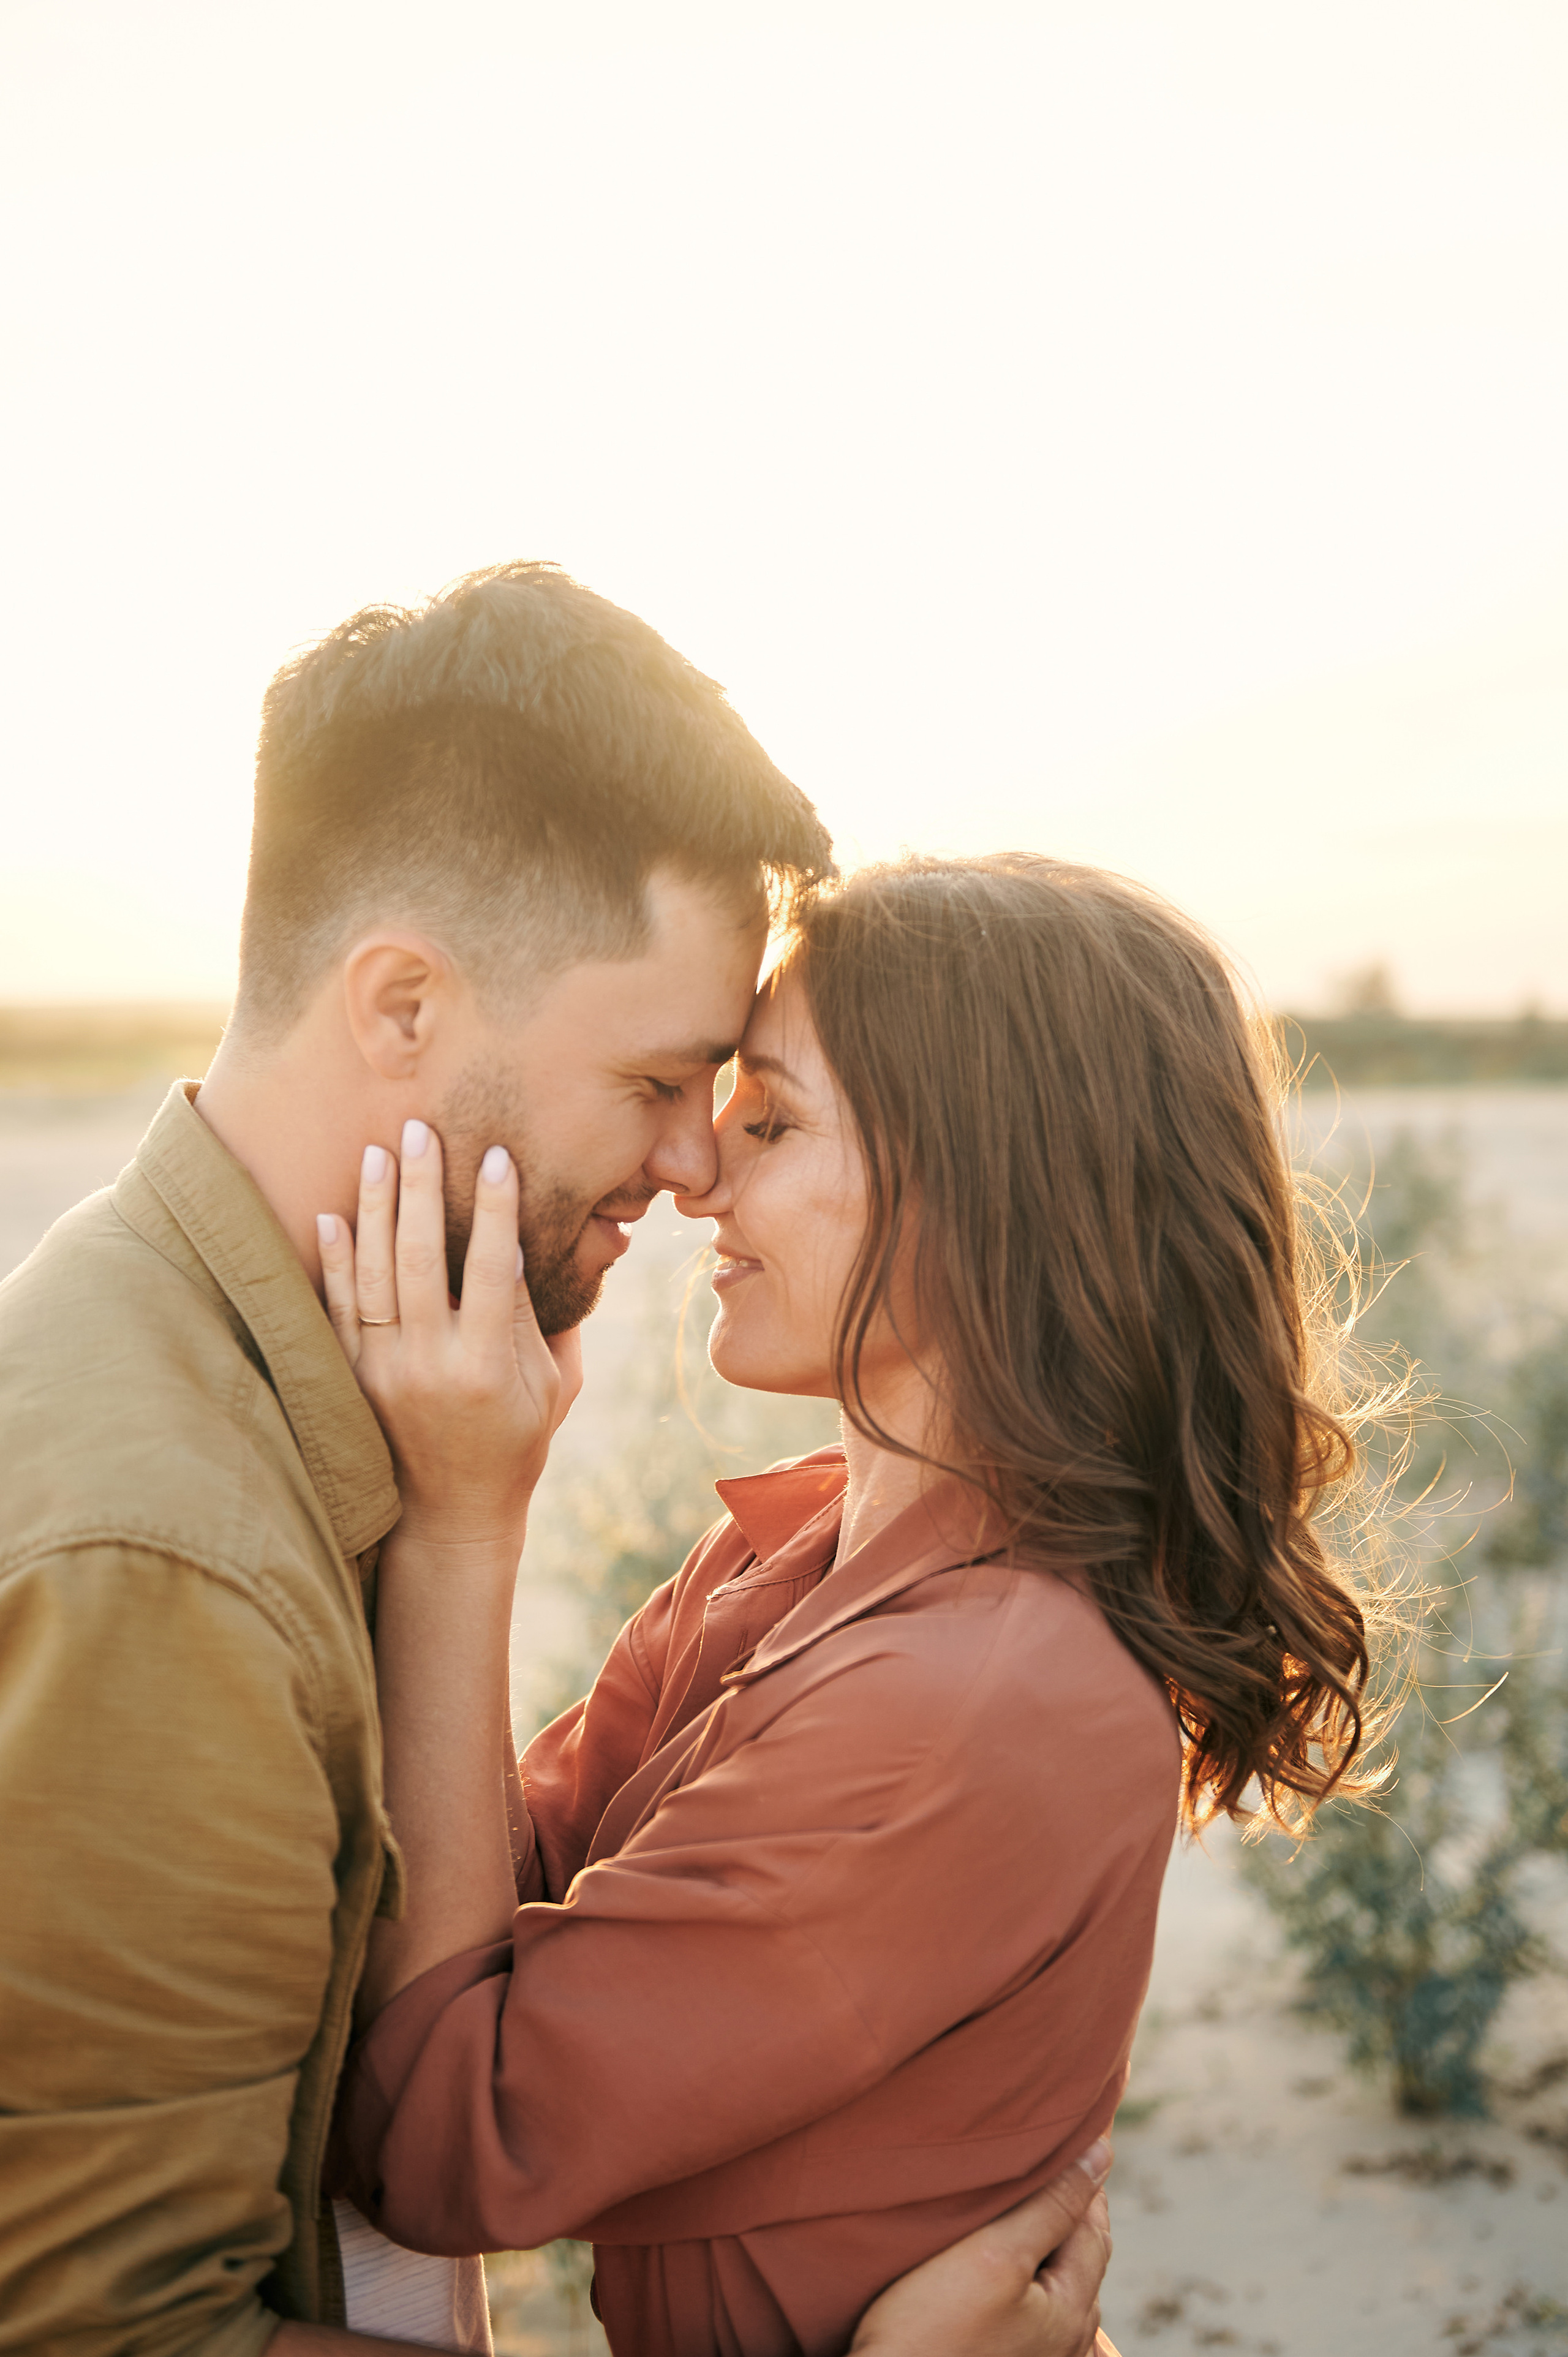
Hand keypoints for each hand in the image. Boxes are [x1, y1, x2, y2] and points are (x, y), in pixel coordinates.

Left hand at [317, 1121, 581, 1548]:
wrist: (452, 1514)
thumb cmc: (517, 1444)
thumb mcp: (552, 1387)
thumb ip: (542, 1318)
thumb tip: (536, 1243)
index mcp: (489, 1367)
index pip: (494, 1269)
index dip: (496, 1209)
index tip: (496, 1155)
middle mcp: (430, 1366)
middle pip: (421, 1259)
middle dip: (421, 1188)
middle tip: (419, 1130)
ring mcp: (383, 1373)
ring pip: (373, 1274)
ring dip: (376, 1208)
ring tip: (379, 1152)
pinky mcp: (352, 1379)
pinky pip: (337, 1309)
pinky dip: (334, 1260)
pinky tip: (332, 1214)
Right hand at [850, 2142, 1116, 2356]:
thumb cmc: (931, 2332)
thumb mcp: (994, 2255)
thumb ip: (1050, 2206)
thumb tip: (1100, 2156)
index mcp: (1072, 2308)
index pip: (1092, 2222)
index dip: (1083, 2172)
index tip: (1071, 2127)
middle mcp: (1066, 2338)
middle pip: (1080, 2252)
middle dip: (1070, 2202)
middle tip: (1049, 2151)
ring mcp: (1038, 2354)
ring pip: (1056, 2277)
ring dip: (1047, 2234)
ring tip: (1024, 2194)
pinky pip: (1033, 2301)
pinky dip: (1029, 2265)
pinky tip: (1004, 2254)